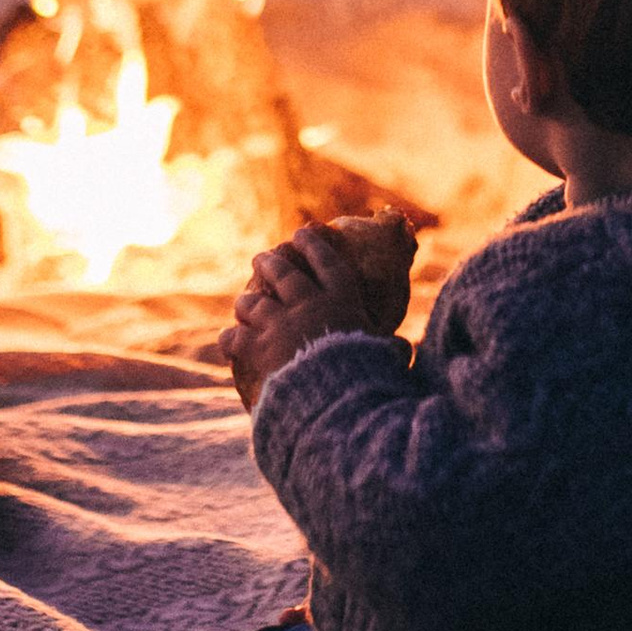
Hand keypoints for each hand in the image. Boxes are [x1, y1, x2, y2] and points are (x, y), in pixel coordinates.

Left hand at [210, 226, 401, 411]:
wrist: (335, 398)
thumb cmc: (366, 376)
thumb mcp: (384, 356)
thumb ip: (389, 349)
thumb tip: (405, 350)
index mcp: (342, 300)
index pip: (326, 262)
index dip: (312, 245)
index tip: (301, 233)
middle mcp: (308, 304)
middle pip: (284, 275)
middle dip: (270, 263)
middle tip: (262, 258)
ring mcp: (281, 324)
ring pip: (254, 303)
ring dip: (246, 301)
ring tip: (242, 301)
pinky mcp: (259, 347)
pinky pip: (236, 337)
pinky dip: (230, 338)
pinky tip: (227, 339)